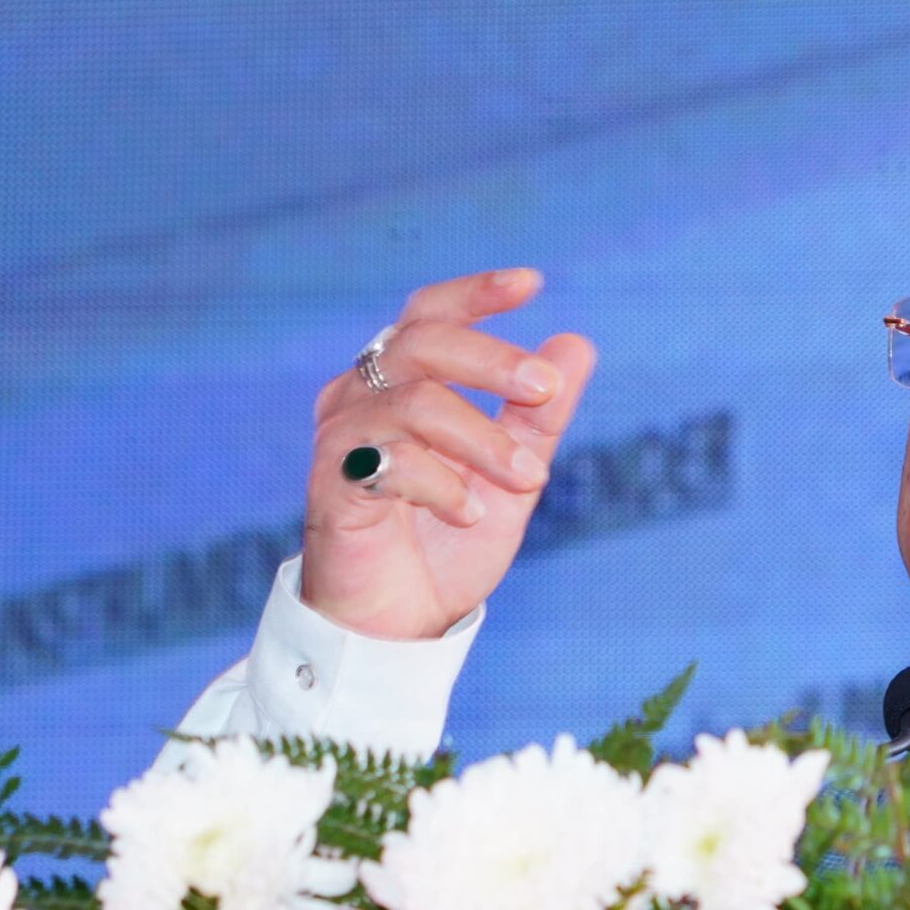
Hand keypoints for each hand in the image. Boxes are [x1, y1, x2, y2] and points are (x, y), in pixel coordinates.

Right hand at [301, 267, 596, 639]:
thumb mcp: (512, 477)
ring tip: (527, 481)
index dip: (474, 294)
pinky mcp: (331, 484)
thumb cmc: (446, 545)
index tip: (532, 284)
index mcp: (400, 384)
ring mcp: (341, 438)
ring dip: (483, 439)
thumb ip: (540, 417)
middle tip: (547, 389)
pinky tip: (468, 515)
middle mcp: (360, 397)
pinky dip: (442, 485)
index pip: (429, 316)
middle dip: (494, 361)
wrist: (399, 624)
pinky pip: (390, 461)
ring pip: (415, 402)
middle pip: (423, 343)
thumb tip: (578, 345)